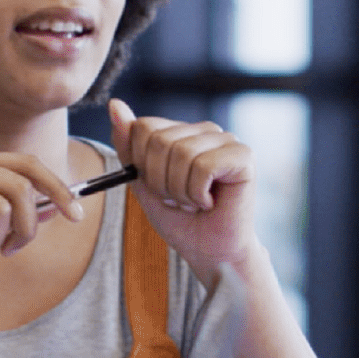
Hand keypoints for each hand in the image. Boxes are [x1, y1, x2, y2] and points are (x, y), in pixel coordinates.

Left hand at [109, 98, 256, 272]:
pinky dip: (198, 193)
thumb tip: (115, 104)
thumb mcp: (143, 184)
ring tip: (195, 203)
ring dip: (180, 191)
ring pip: (181, 153)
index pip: (143, 127)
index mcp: (182, 132)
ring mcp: (226, 140)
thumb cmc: (181, 222)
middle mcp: (205, 130)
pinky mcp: (243, 155)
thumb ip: (129, 146)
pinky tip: (210, 202)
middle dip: (161, 181)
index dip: (142, 165)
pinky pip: (202, 167)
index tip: (159, 188)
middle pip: (159, 140)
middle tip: (179, 200)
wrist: (211, 253)